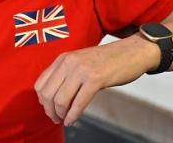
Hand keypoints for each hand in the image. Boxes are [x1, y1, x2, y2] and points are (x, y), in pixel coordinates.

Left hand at [34, 35, 158, 126]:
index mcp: (63, 58)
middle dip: (50, 110)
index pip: (40, 83)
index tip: (49, 109)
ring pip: (60, 99)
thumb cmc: (108, 61)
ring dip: (60, 114)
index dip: (42, 101)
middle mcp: (69, 62)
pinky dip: (73, 115)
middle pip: (47, 93)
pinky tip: (72, 120)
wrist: (132, 51)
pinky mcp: (96, 78)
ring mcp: (81, 70)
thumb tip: (53, 97)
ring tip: (64, 120)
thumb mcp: (80, 62)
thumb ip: (66, 75)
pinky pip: (78, 102)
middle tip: (56, 118)